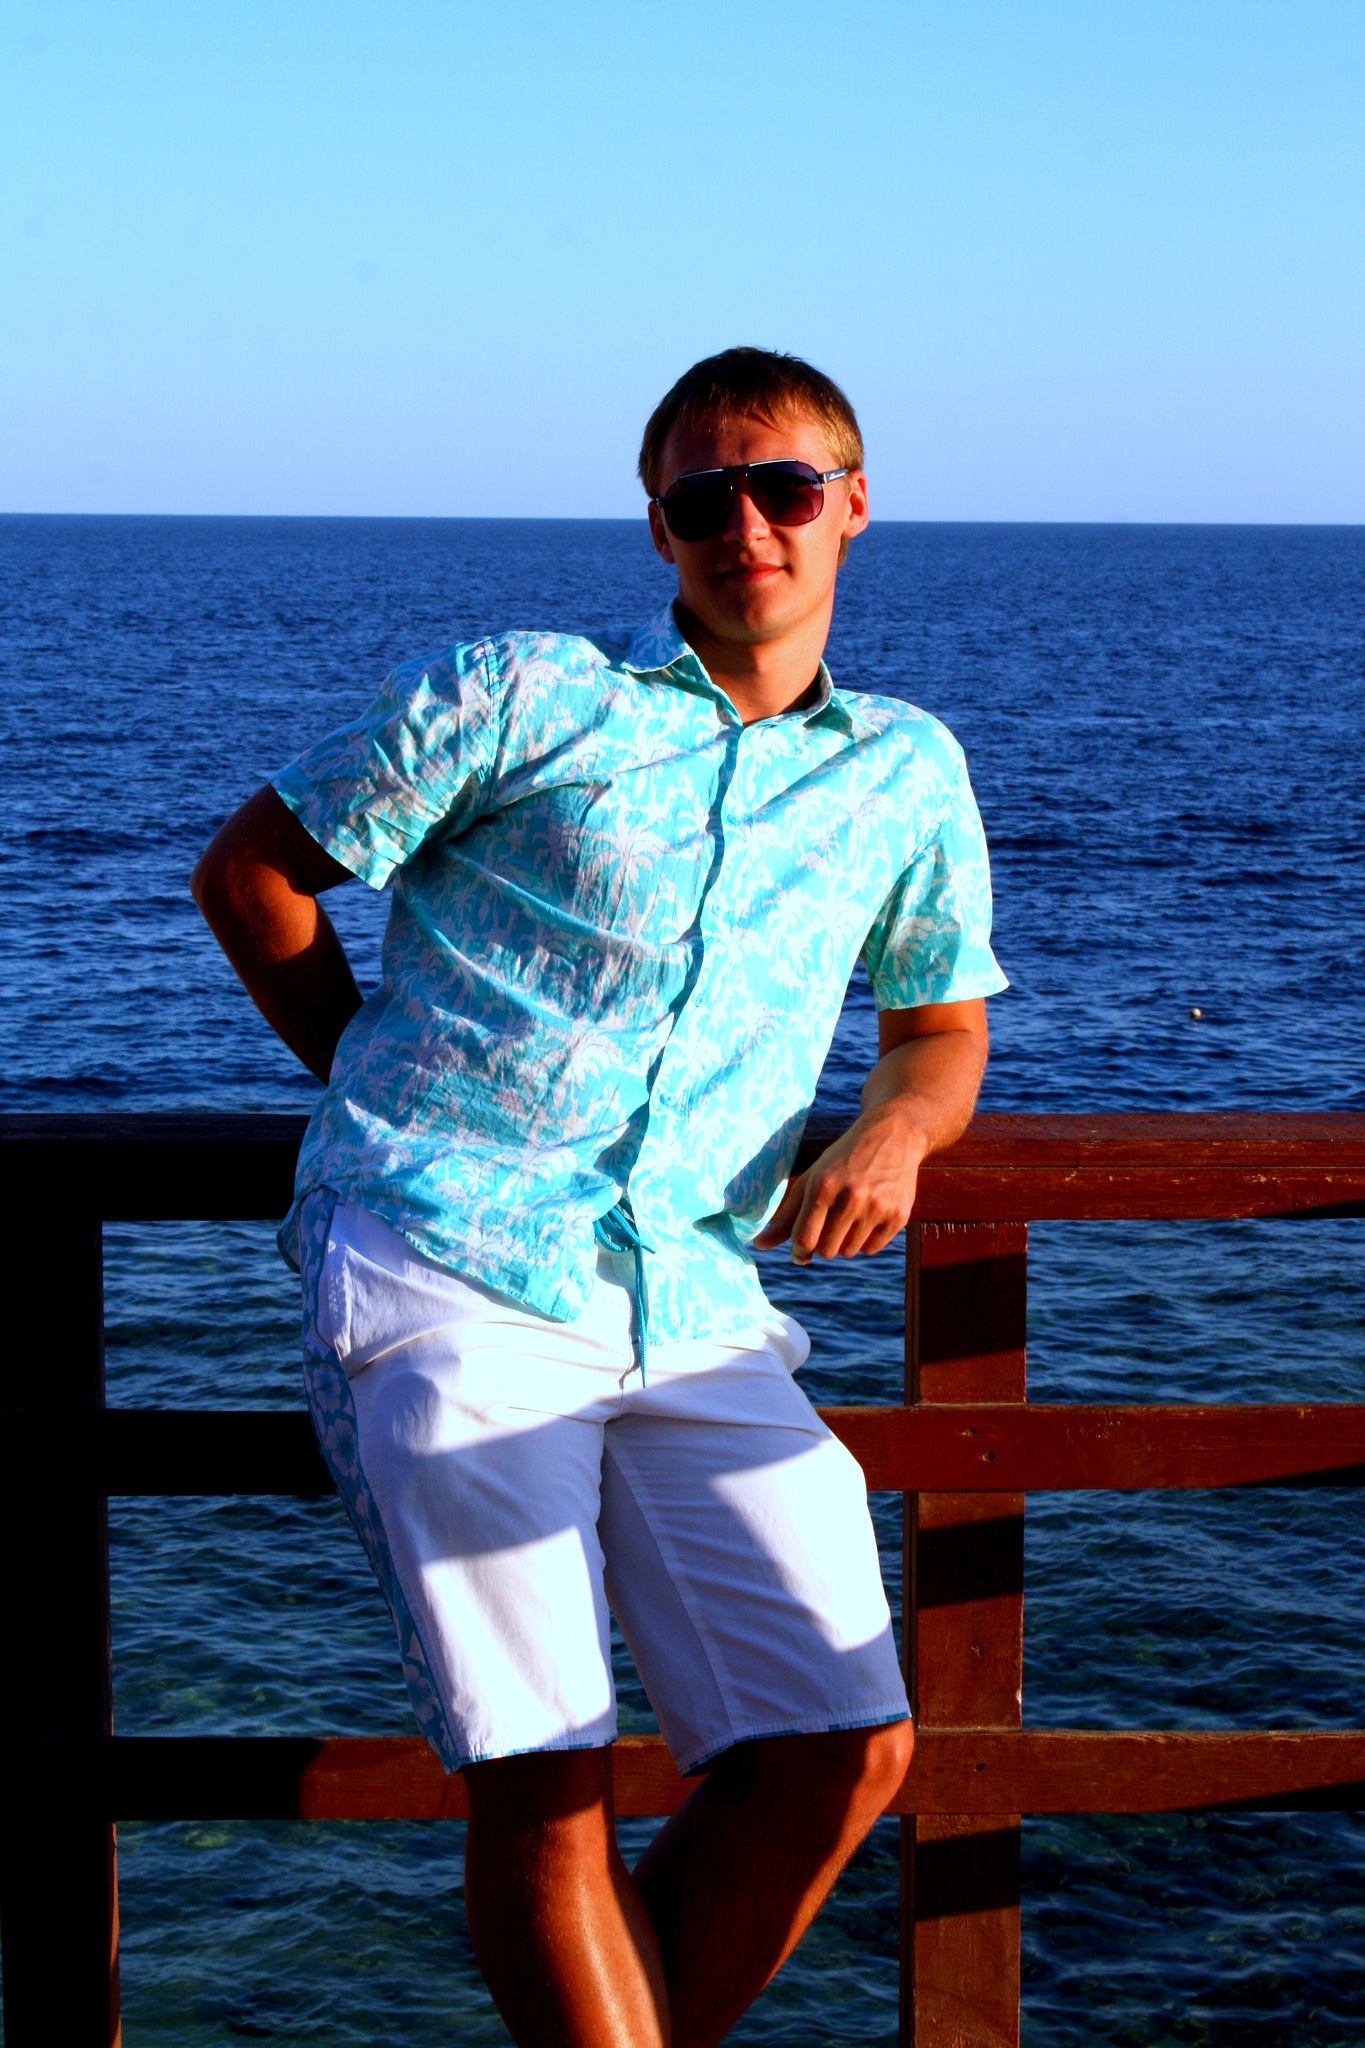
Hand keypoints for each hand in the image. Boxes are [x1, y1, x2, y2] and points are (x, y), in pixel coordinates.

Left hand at [751, 1106, 929, 1263]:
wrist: (892, 1136)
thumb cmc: (842, 1160)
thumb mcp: (812, 1178)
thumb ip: (786, 1215)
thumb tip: (759, 1245)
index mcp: (824, 1184)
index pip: (804, 1238)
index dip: (799, 1250)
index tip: (800, 1250)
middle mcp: (852, 1196)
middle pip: (827, 1251)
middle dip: (823, 1243)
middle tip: (829, 1222)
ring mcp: (878, 1206)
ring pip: (849, 1252)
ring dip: (844, 1241)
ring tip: (850, 1215)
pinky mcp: (899, 1214)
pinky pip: (872, 1248)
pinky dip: (866, 1240)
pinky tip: (868, 1215)